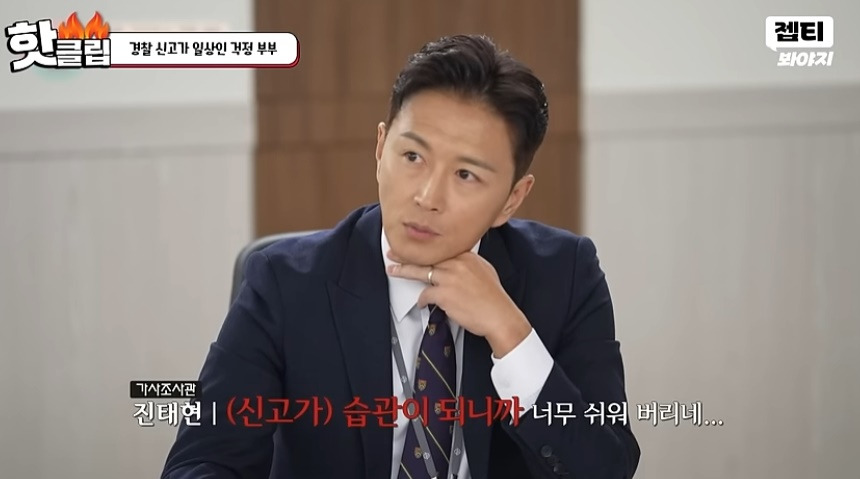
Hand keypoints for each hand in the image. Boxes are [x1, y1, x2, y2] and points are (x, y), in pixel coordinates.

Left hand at [386, 250, 531, 357]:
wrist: (500, 316)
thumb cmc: (494, 298)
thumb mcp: (485, 271)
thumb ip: (468, 263)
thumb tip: (457, 263)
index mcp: (467, 256)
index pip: (440, 248)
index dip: (425, 248)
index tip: (414, 247)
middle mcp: (458, 263)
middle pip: (427, 257)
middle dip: (407, 255)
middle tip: (393, 253)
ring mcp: (450, 278)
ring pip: (421, 272)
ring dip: (404, 272)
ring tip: (393, 270)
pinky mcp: (444, 294)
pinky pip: (425, 294)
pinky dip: (421, 300)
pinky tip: (421, 303)